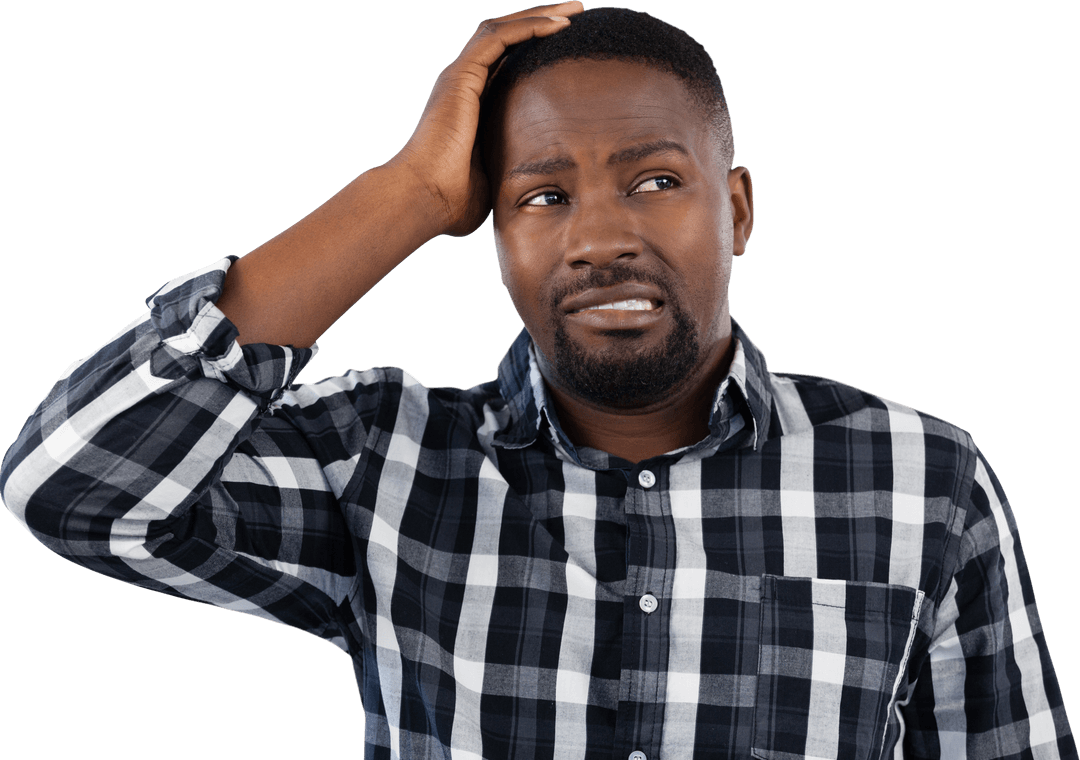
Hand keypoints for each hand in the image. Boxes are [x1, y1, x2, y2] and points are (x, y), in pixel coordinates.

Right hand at [392, 1, 583, 236]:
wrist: (424, 199)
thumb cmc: (452, 202)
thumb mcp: (494, 182)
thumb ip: (510, 173)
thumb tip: (533, 190)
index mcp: (472, 106)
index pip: (506, 65)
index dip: (535, 50)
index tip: (569, 47)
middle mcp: (464, 85)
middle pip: (505, 39)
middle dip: (541, 22)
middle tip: (575, 14)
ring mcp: (460, 78)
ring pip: (502, 29)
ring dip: (539, 16)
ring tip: (573, 10)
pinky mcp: (460, 76)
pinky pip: (498, 37)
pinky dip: (529, 26)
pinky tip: (559, 23)